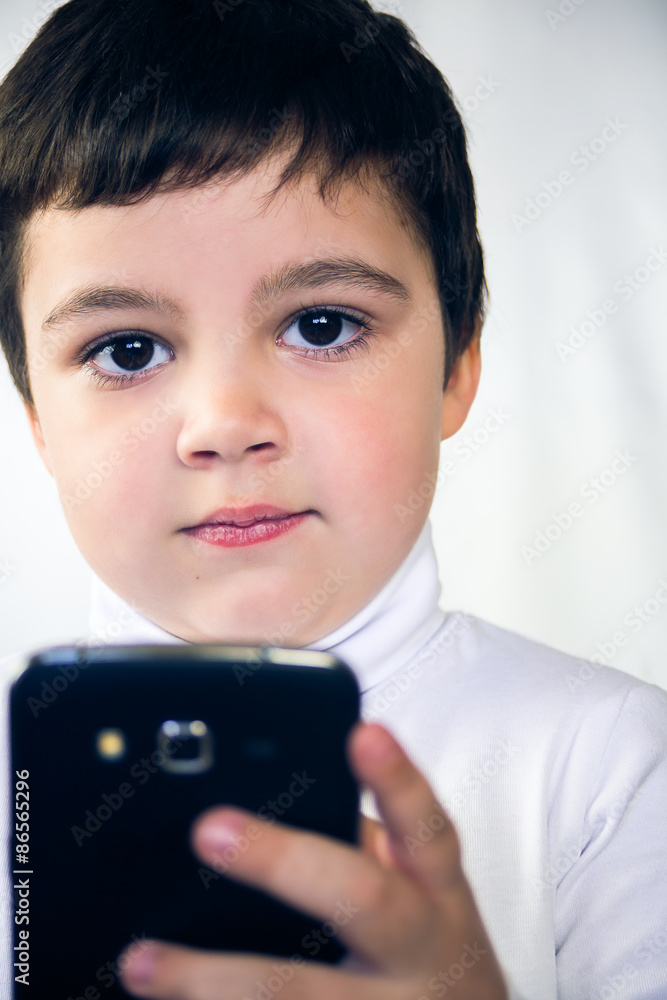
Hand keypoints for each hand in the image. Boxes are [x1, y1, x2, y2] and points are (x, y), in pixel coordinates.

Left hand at [119, 722, 508, 999]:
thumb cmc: (424, 947)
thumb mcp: (416, 891)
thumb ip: (363, 846)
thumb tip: (269, 799)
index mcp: (435, 889)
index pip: (424, 824)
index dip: (397, 779)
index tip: (364, 733)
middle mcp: (421, 947)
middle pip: (360, 899)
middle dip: (282, 862)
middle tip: (208, 830)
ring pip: (299, 993)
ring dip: (214, 979)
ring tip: (143, 963)